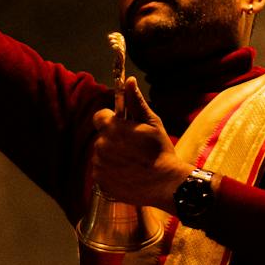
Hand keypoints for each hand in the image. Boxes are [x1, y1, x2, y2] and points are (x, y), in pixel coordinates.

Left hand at [90, 77, 192, 210]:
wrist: (165, 183)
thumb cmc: (160, 151)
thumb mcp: (152, 123)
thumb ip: (136, 101)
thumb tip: (129, 80)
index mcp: (112, 127)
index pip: (100, 117)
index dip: (111, 120)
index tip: (123, 127)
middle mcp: (101, 145)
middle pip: (102, 137)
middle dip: (114, 139)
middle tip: (133, 147)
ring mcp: (99, 164)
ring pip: (101, 154)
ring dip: (112, 156)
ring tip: (132, 162)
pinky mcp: (100, 181)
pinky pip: (101, 171)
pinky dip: (111, 172)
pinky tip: (127, 174)